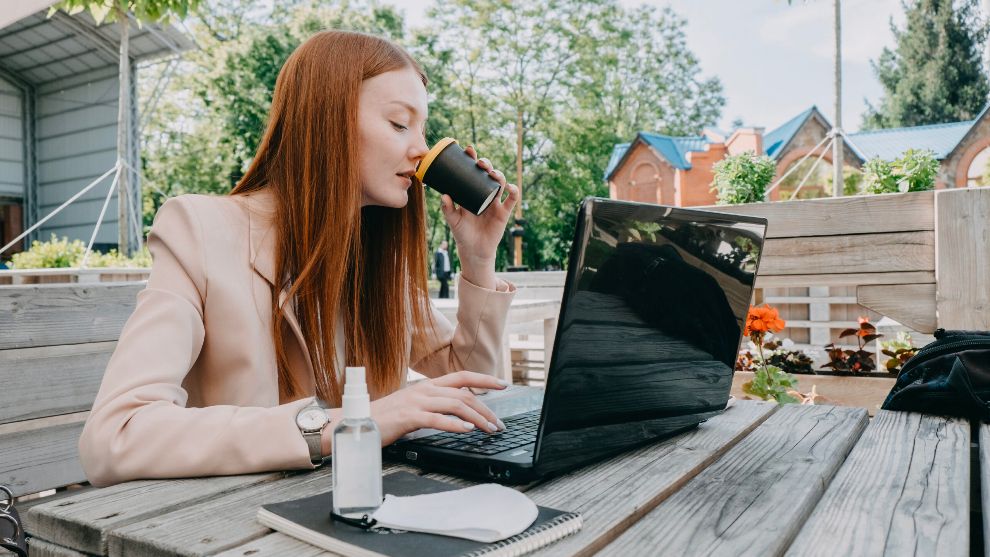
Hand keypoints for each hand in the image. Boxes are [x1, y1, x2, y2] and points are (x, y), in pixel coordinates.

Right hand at [371, 371, 508, 444]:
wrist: (356, 422)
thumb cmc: (384, 417)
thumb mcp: (412, 406)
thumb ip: (432, 405)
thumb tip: (457, 411)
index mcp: (427, 385)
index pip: (462, 377)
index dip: (484, 379)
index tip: (503, 384)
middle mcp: (424, 390)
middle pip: (464, 393)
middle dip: (486, 409)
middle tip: (498, 423)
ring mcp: (416, 402)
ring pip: (456, 405)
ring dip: (477, 418)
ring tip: (489, 429)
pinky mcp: (409, 416)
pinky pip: (437, 419)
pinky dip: (454, 424)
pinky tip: (466, 430)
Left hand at [440, 145, 519, 289]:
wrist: (473, 250)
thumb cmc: (462, 233)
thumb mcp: (452, 220)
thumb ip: (447, 209)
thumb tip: (443, 195)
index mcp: (471, 191)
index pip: (472, 171)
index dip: (472, 159)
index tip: (468, 150)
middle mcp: (484, 193)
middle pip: (488, 173)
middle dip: (486, 164)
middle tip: (480, 163)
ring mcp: (495, 202)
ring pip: (500, 183)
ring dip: (498, 175)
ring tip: (493, 174)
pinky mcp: (504, 212)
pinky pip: (512, 200)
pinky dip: (513, 192)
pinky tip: (510, 188)